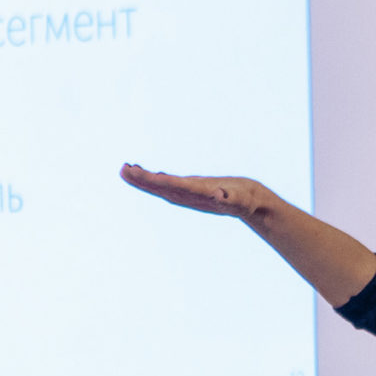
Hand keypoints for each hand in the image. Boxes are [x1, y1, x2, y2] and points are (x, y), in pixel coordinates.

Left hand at [120, 163, 282, 224]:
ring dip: (143, 180)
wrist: (253, 207)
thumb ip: (231, 198)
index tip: (135, 172)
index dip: (151, 180)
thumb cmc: (248, 200)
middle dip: (140, 180)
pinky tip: (146, 173)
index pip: (170, 186)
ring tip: (126, 169)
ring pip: (161, 188)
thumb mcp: (241, 198)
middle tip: (122, 170)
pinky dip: (155, 179)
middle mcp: (189, 197)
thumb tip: (220, 195)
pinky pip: (168, 186)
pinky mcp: (192, 193)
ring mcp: (190, 196)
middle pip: (160, 189)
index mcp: (197, 195)